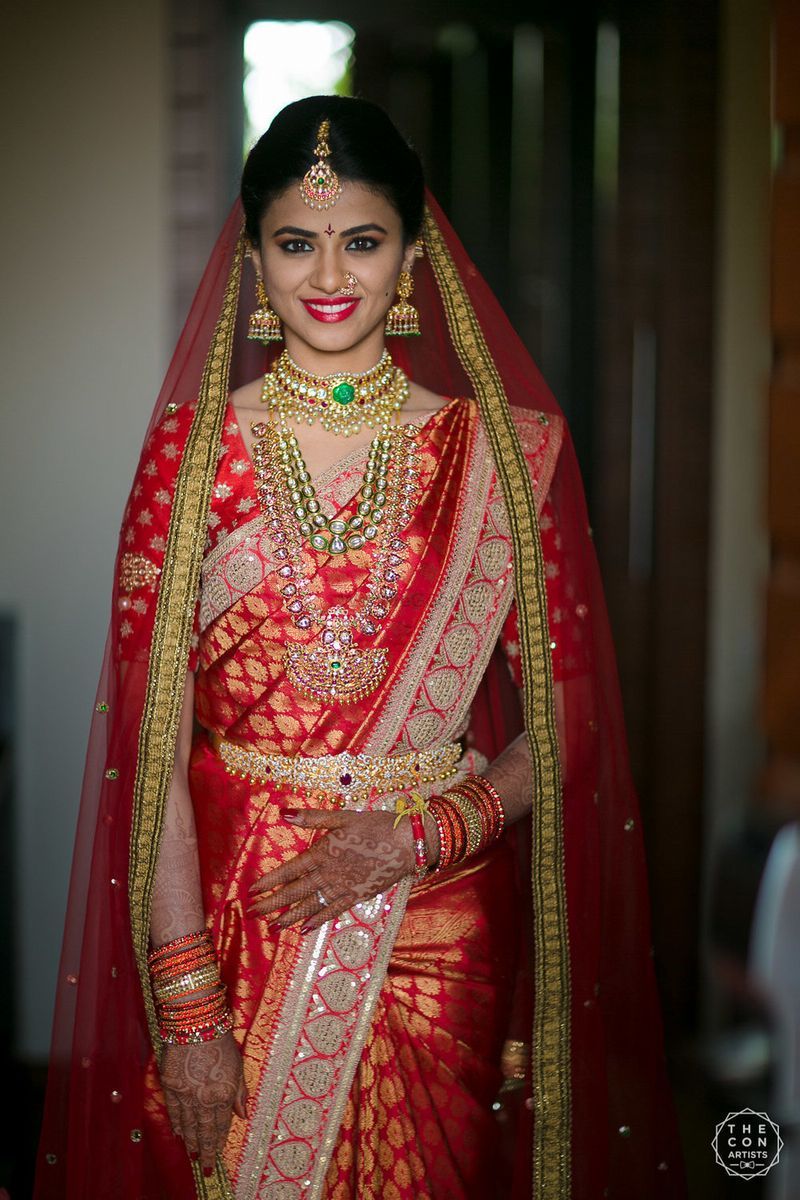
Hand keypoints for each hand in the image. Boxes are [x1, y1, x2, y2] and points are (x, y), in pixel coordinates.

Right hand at [160, 1032, 246, 1175]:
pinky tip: (178, 1133)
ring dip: (190, 1141)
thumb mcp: (237, 1066)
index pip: (221, 1124)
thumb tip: (242, 1115)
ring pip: (188, 1125)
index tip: (218, 1154)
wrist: (196, 1025)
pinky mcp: (170, 1086)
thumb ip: (239, 1093)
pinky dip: (176, 1124)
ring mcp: (186, 1094)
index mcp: (224, 1095)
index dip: (219, 1140)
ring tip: (192, 1155)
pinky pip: (173, 1111)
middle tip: (206, 1167)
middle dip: (205, 1151)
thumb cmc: (221, 1042)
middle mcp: (204, 1099)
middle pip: (204, 1131)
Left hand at [247, 807, 416, 933]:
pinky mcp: (356, 896)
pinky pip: (332, 911)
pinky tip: (304, 929)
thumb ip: (312, 818)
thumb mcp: (342, 816)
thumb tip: (283, 813)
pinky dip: (318, 920)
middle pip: (295, 891)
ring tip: (273, 926)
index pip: (290, 870)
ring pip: (311, 905)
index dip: (270, 881)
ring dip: (290, 916)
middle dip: (272, 903)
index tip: (252, 891)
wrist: (406, 843)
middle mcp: (329, 873)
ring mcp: (342, 887)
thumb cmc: (375, 825)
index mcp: (323, 852)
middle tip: (253, 913)